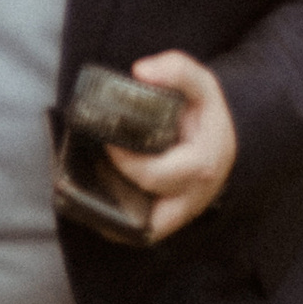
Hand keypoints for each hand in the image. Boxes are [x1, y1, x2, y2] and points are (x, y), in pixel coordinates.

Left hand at [107, 50, 236, 240]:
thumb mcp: (201, 86)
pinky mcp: (165, 221)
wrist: (218, 141)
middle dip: (114, 186)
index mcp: (202, 166)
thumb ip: (177, 70)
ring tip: (83, 195)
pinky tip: (92, 204)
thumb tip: (141, 72)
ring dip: (111, 218)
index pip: (155, 176)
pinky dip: (115, 223)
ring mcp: (178, 215)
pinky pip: (136, 233)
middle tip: (95, 161)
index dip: (124, 161)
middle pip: (145, 211)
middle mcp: (191, 199)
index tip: (106, 140)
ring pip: (140, 231)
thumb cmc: (205, 116)